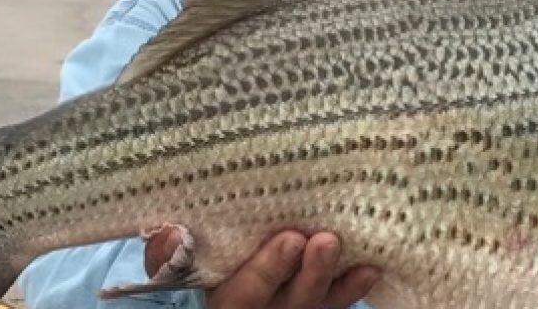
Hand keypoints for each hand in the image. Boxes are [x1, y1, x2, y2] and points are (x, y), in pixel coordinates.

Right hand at [145, 228, 380, 308]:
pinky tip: (371, 267)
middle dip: (310, 274)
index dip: (268, 270)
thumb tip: (171, 235)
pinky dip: (352, 287)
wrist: (225, 284)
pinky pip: (333, 304)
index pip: (244, 295)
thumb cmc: (192, 260)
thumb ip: (166, 255)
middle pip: (289, 303)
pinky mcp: (310, 304)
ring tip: (351, 250)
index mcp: (223, 301)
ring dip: (335, 279)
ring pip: (315, 304)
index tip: (290, 239)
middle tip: (325, 240)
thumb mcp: (171, 264)